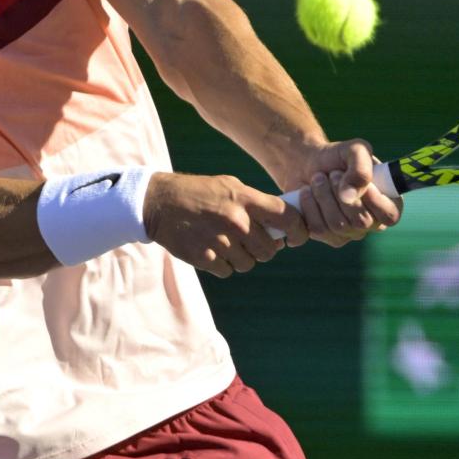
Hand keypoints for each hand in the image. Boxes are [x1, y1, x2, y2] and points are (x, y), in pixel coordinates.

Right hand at [143, 173, 307, 277]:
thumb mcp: (231, 186)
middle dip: (264, 248)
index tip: (295, 238)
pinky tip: (212, 249)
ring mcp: (220, 242)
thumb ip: (257, 204)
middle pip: (269, 250)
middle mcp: (236, 222)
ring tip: (227, 242)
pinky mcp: (205, 258)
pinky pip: (228, 271)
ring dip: (242, 257)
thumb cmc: (200, 192)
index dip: (298, 231)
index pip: (288, 219)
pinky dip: (223, 265)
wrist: (159, 203)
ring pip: (248, 264)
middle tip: (250, 240)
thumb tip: (282, 226)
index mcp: (246, 200)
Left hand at [293, 140, 402, 247]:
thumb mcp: (355, 150)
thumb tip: (349, 197)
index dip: (375, 201)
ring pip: (338, 225)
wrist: (307, 164)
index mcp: (387, 202)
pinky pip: (318, 229)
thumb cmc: (338, 157)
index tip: (362, 183)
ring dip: (324, 196)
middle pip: (361, 222)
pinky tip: (307, 192)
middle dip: (341, 193)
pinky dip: (309, 205)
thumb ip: (361, 168)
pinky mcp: (327, 236)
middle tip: (333, 173)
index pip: (390, 216)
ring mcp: (349, 233)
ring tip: (318, 179)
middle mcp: (371, 222)